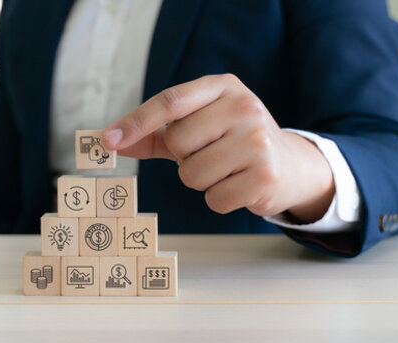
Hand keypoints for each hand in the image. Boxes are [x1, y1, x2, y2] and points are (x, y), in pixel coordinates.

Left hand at [102, 74, 334, 221]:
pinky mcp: (265, 175)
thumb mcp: (197, 127)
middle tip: (209, 154)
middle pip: (178, 142)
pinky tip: (238, 185)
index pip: (170, 101)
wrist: (289, 165)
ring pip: (192, 174)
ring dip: (200, 180)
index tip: (108, 140)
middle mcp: (244, 107)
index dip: (136, 122)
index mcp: (222, 87)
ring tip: (225, 170)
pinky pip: (213, 198)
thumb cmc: (230, 142)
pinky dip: (218, 199)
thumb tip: (110, 142)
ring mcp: (258, 140)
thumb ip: (154, 134)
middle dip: (183, 158)